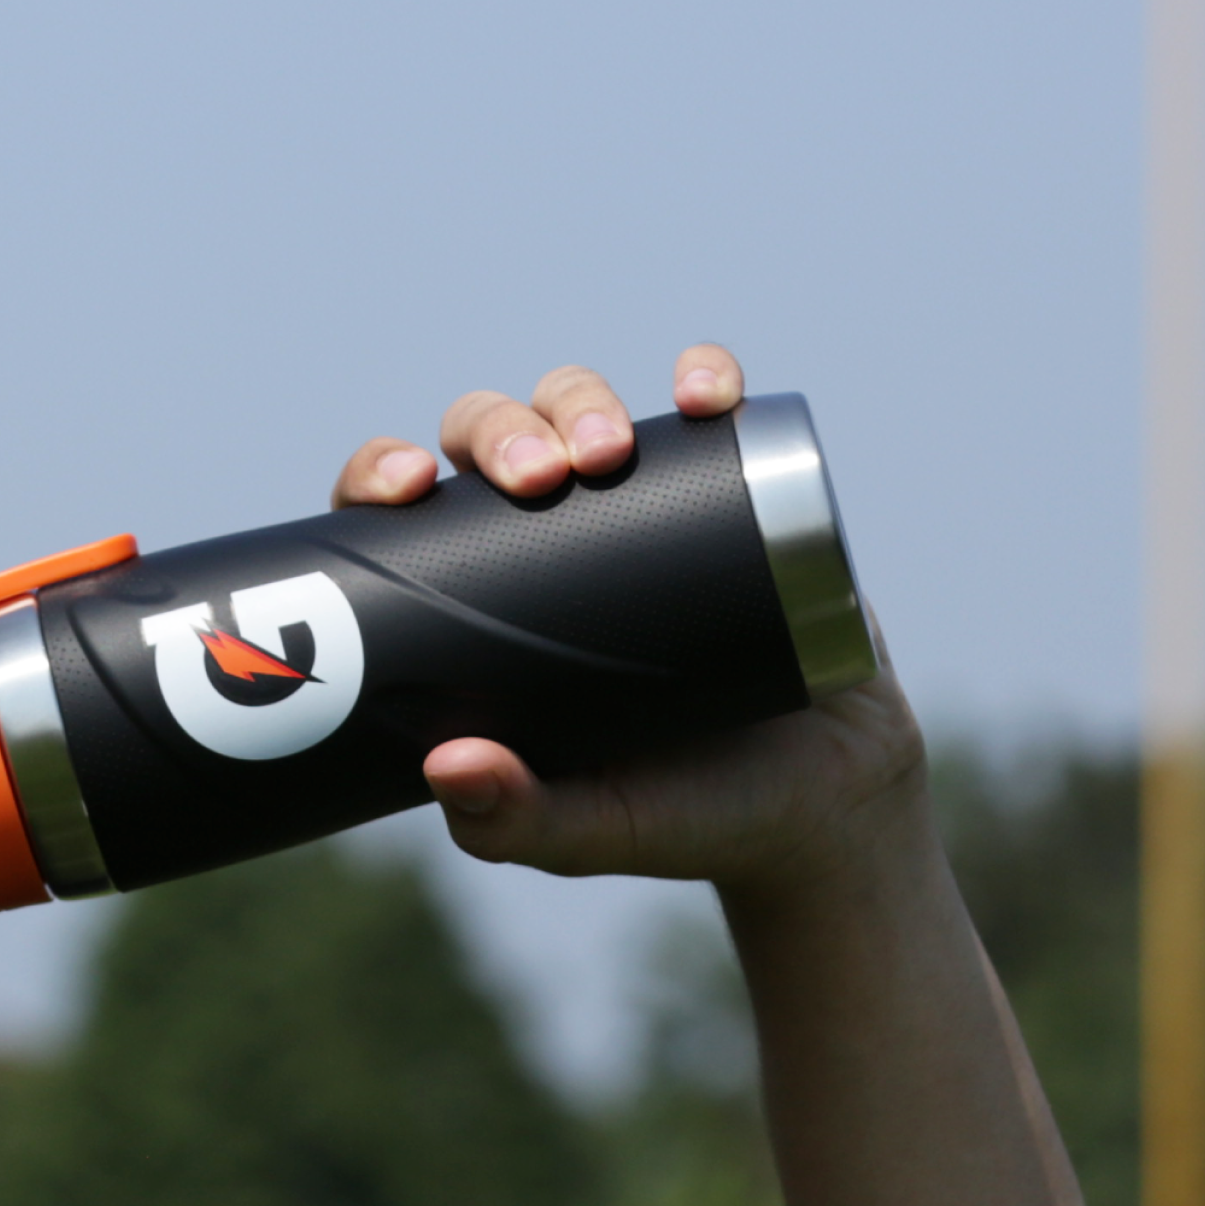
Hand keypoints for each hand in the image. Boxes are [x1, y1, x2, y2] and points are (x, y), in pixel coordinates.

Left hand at [329, 345, 927, 893]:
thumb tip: (446, 766)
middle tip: (539, 479)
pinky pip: (709, 404)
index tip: (405, 488)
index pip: (401, 517)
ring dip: (582, 398)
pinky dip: (706, 375)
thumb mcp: (589, 830)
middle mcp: (546, 538)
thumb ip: (512, 822)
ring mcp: (641, 504)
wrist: (824, 798)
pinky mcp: (734, 487)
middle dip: (501, 432)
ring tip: (609, 449)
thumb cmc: (682, 814)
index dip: (381, 476)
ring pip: (582, 404)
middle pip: (491, 439)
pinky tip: (705, 392)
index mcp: (478, 604)